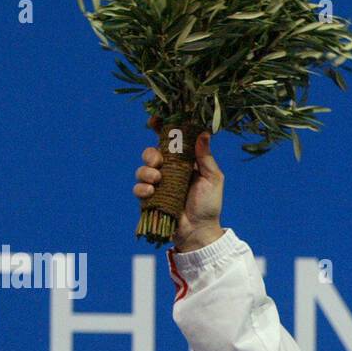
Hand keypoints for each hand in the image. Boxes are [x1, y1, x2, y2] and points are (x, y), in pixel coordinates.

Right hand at [133, 115, 225, 250]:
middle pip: (151, 153)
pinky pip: (138, 188)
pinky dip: (142, 188)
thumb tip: (203, 133)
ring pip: (142, 169)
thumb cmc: (209, 204)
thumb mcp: (212, 178)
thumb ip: (206, 157)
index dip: (160, 129)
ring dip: (146, 171)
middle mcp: (168, 171)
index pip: (169, 141)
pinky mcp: (150, 199)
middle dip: (150, 154)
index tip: (154, 120)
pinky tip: (151, 192)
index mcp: (183, 162)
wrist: (200, 230)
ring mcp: (158, 185)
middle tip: (158, 161)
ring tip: (157, 180)